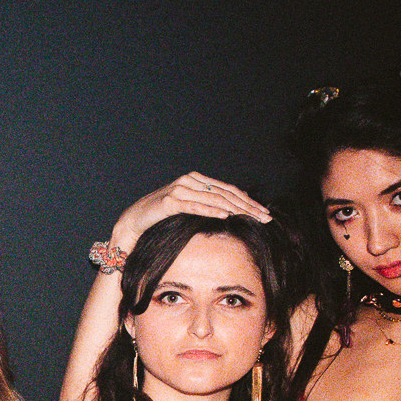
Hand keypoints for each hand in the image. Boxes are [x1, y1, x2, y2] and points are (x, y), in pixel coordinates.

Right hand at [112, 171, 270, 249]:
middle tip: (265, 217)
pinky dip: (211, 210)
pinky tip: (225, 216)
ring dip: (235, 208)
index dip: (248, 201)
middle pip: (225, 193)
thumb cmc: (162, 217)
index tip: (264, 212)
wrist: (135, 221)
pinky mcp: (170, 201)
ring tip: (250, 217)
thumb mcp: (188, 207)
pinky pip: (195, 206)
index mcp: (197, 180)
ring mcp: (180, 189)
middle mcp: (190, 180)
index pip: (228, 190)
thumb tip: (230, 211)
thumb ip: (206, 204)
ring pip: (213, 198)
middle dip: (248, 206)